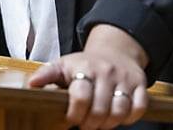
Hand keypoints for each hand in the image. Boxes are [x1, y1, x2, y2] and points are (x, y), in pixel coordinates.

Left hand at [28, 24, 149, 128]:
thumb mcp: (63, 65)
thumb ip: (47, 74)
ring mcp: (125, 78)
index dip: (75, 114)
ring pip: (120, 110)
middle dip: (91, 124)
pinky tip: (119, 115)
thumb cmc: (85, 64)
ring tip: (101, 122)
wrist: (115, 50)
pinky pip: (139, 107)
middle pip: (100, 110)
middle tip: (86, 124)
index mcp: (85, 67)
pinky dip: (130, 117)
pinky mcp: (141, 83)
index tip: (72, 118)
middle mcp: (106, 72)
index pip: (81, 97)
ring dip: (109, 123)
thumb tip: (32, 84)